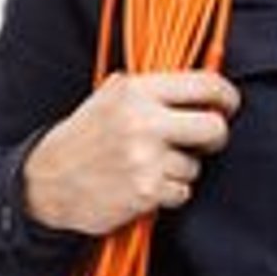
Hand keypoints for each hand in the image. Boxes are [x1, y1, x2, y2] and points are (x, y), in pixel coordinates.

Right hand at [22, 71, 239, 235]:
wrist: (47, 181)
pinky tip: (148, 184)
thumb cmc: (87, 133)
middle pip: (214, 128)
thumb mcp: (113, 95)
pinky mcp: (144, 192)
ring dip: (184, 168)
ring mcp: (144, 159)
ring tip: (154, 164)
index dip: (227, 96)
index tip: (229, 105)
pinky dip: (171, 192)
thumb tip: (205, 83)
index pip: (206, 85)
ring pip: (196, 164)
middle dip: (217, 135)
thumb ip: (156, 86)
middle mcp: (143, 122)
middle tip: (207, 139)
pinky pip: (182, 191)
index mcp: (138, 91)